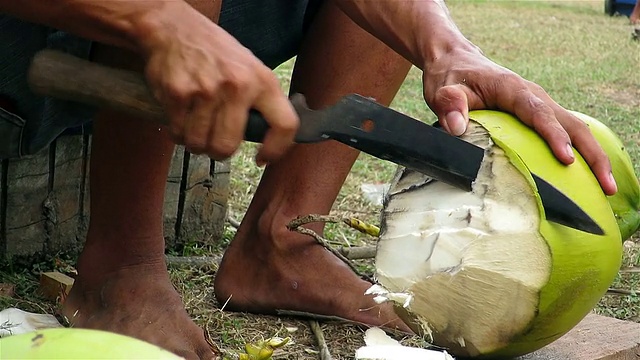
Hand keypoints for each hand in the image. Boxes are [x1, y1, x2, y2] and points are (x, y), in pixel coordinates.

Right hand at [138, 3, 297, 164]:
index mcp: (262, 81)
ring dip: (196, 142)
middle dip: (218, 152)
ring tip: (197, 124)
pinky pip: (178, 133)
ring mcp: (206, 91)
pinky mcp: (179, 94)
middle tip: (216, 143)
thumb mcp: (250, 68)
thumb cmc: (215, 52)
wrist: (174, 29)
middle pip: (227, 146)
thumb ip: (260, 101)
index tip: (264, 158)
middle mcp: (237, 86)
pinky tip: (182, 114)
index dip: (276, 150)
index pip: (285, 124)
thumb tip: (266, 137)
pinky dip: (178, 131)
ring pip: (200, 144)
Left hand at [422, 46, 616, 194]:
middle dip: (591, 154)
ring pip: (576, 129)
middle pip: (572, 123)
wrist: (456, 62)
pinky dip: (581, 153)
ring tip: (607, 188)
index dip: (554, 135)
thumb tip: (456, 126)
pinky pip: (566, 133)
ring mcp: (540, 105)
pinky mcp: (539, 115)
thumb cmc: (450, 77)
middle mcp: (534, 96)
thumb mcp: (442, 89)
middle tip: (605, 185)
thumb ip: (449, 105)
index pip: (538, 113)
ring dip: (594, 156)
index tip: (567, 159)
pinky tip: (586, 178)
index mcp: (513, 89)